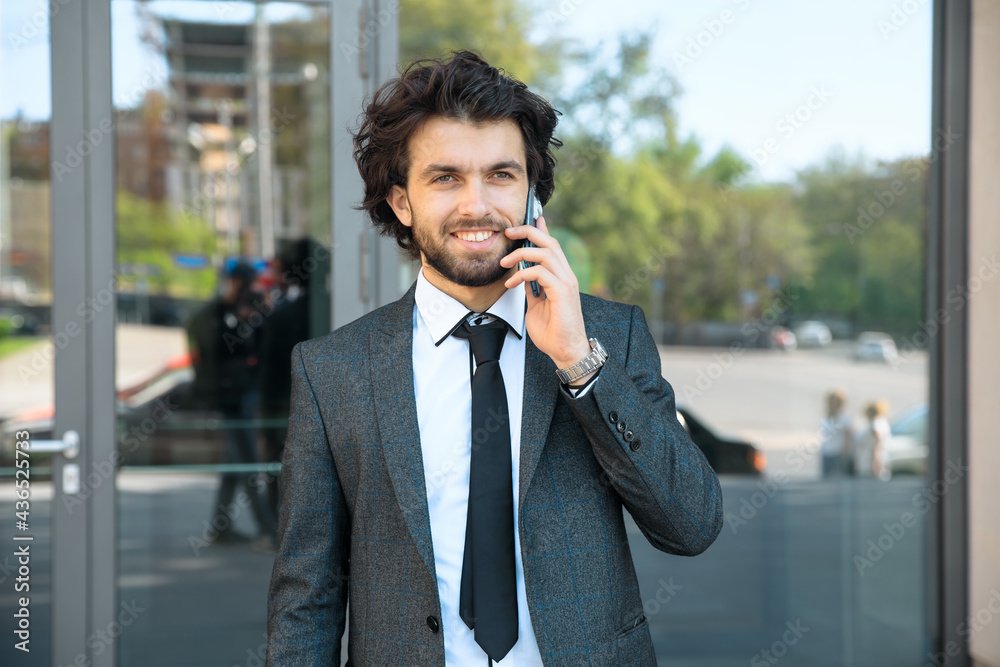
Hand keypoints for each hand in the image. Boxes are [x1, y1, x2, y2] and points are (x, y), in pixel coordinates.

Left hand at [500, 216, 591, 370]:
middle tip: (508, 232)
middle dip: (527, 232)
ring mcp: (566, 282)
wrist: (565, 351)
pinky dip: (522, 273)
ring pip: (545, 252)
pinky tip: (511, 283)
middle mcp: (566, 275)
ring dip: (521, 253)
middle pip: (549, 242)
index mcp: (561, 276)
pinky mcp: (562, 291)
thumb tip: (520, 275)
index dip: (540, 230)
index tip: (529, 219)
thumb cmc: (553, 332)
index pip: (552, 245)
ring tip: (504, 262)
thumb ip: (531, 288)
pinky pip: (540, 272)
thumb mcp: (535, 305)